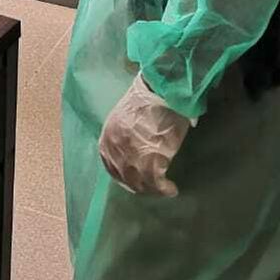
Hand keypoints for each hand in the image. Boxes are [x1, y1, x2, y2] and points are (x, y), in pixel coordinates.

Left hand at [97, 73, 195, 196]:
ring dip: (152, 189)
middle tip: (152, 188)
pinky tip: (172, 189)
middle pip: (125, 177)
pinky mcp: (151, 160)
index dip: (123, 177)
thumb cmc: (150, 98)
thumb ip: (127, 135)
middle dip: (139, 185)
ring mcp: (131, 156)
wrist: (163, 90)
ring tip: (163, 189)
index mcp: (108, 137)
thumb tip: (137, 147)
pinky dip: (165, 189)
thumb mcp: (127, 117)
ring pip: (140, 182)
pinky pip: (156, 182)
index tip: (134, 181)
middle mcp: (115, 148)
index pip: (111, 166)